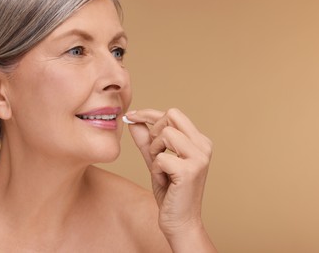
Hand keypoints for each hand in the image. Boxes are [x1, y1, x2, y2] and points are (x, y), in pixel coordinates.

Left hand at [125, 108, 214, 250]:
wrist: (180, 222)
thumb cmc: (170, 192)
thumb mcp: (155, 161)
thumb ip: (146, 140)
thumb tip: (133, 121)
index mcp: (199, 141)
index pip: (173, 114)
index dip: (149, 113)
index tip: (130, 116)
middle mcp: (203, 145)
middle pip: (171, 116)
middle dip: (153, 131)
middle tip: (153, 153)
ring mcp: (199, 157)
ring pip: (165, 133)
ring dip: (155, 151)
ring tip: (160, 168)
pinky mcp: (189, 171)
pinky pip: (160, 157)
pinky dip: (156, 169)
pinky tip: (164, 181)